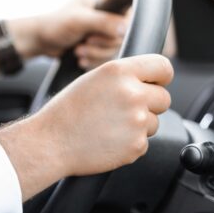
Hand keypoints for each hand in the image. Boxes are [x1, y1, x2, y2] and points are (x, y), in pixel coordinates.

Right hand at [0, 54, 173, 200]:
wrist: (50, 143)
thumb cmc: (66, 112)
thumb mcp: (92, 80)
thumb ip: (123, 77)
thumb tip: (148, 80)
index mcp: (120, 71)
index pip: (163, 67)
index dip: (160, 77)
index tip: (154, 84)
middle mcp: (132, 93)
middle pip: (163, 98)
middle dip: (149, 105)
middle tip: (122, 111)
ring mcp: (137, 121)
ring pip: (154, 122)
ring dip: (138, 126)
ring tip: (109, 126)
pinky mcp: (136, 145)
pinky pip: (143, 142)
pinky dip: (129, 144)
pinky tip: (107, 140)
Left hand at [6, 0, 127, 69]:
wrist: (40, 40)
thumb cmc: (56, 24)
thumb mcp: (79, 20)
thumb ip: (103, 22)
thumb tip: (125, 28)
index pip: (130, 13)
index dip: (118, 28)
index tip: (98, 32)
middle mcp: (109, 13)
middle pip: (123, 36)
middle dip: (102, 45)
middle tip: (85, 42)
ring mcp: (105, 30)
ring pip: (115, 49)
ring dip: (96, 54)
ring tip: (78, 51)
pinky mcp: (100, 45)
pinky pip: (107, 58)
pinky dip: (93, 60)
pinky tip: (80, 58)